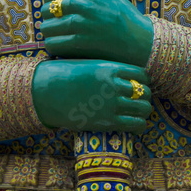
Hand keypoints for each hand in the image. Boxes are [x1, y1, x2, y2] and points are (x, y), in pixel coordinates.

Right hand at [32, 58, 151, 132]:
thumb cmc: (62, 75)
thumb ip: (106, 70)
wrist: (45, 92)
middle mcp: (115, 85)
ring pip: (143, 109)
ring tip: (138, 114)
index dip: (143, 81)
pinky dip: (139, 126)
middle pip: (144, 92)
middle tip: (139, 101)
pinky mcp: (107, 122)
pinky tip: (135, 126)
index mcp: (110, 67)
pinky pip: (135, 125)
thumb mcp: (88, 64)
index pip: (141, 74)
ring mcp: (112, 104)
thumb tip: (119, 77)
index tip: (139, 85)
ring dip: (143, 112)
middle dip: (144, 97)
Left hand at [41, 0, 153, 66]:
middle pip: (53, 7)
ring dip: (47, 30)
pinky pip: (55, 43)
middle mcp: (87, 8)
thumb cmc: (128, 21)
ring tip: (51, 34)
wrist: (142, 43)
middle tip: (47, 19)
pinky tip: (57, 46)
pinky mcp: (81, 45)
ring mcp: (83, 26)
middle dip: (46, 13)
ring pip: (50, 26)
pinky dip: (52, 45)